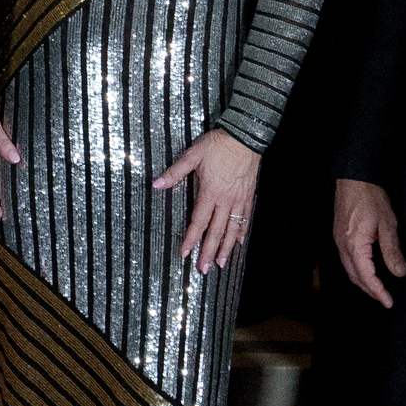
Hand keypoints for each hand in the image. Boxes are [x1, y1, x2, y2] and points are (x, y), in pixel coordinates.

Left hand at [155, 127, 261, 275]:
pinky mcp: (248, 195)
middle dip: (208, 252)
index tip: (185, 253)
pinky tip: (239, 242)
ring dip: (226, 248)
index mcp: (210, 192)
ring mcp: (239, 199)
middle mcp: (225, 200)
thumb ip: (175, 172)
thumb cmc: (217, 144)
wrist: (244, 136)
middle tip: (203, 269)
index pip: (198, 222)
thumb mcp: (192, 155)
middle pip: (216, 232)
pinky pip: (245, 218)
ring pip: (232, 229)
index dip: (191, 239)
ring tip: (221, 263)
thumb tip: (157, 183)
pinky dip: (242, 232)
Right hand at [332, 180, 404, 308]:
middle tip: (385, 298)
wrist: (354, 176)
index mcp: (354, 245)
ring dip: (363, 282)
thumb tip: (399, 273)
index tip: (389, 302)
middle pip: (354, 277)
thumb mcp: (388, 223)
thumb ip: (392, 250)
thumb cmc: (370, 196)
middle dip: (370, 291)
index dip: (378, 292)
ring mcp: (338, 240)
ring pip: (349, 269)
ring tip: (378, 288)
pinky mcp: (339, 234)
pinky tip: (368, 269)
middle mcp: (342, 245)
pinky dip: (357, 270)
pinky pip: (346, 259)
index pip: (366, 277)